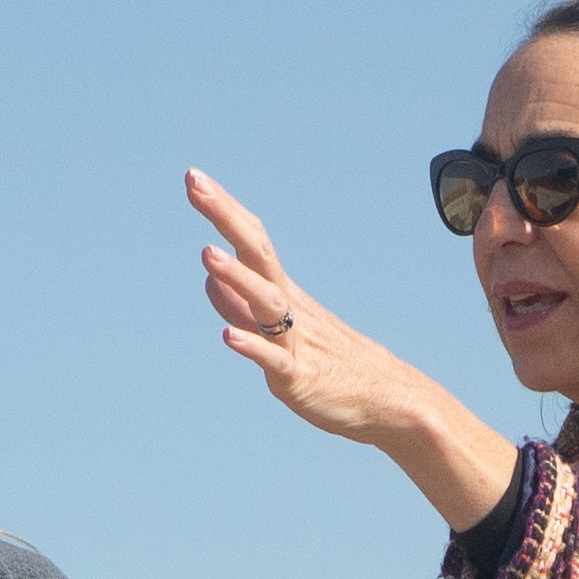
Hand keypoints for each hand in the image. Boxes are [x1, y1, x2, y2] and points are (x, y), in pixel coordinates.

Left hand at [186, 171, 517, 527]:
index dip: (224, 210)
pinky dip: (252, 347)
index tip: (194, 177)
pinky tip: (227, 336)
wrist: (384, 400)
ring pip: (266, 303)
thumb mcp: (278, 332)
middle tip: (195, 182)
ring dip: (237, 278)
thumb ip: (242, 307)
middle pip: (256, 253)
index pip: (251, 241)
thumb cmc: (331, 365)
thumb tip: (209, 280)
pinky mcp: (300, 377)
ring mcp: (296, 340)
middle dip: (225, 217)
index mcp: (283, 293)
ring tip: (206, 254)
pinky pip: (275, 360)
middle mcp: (289, 308)